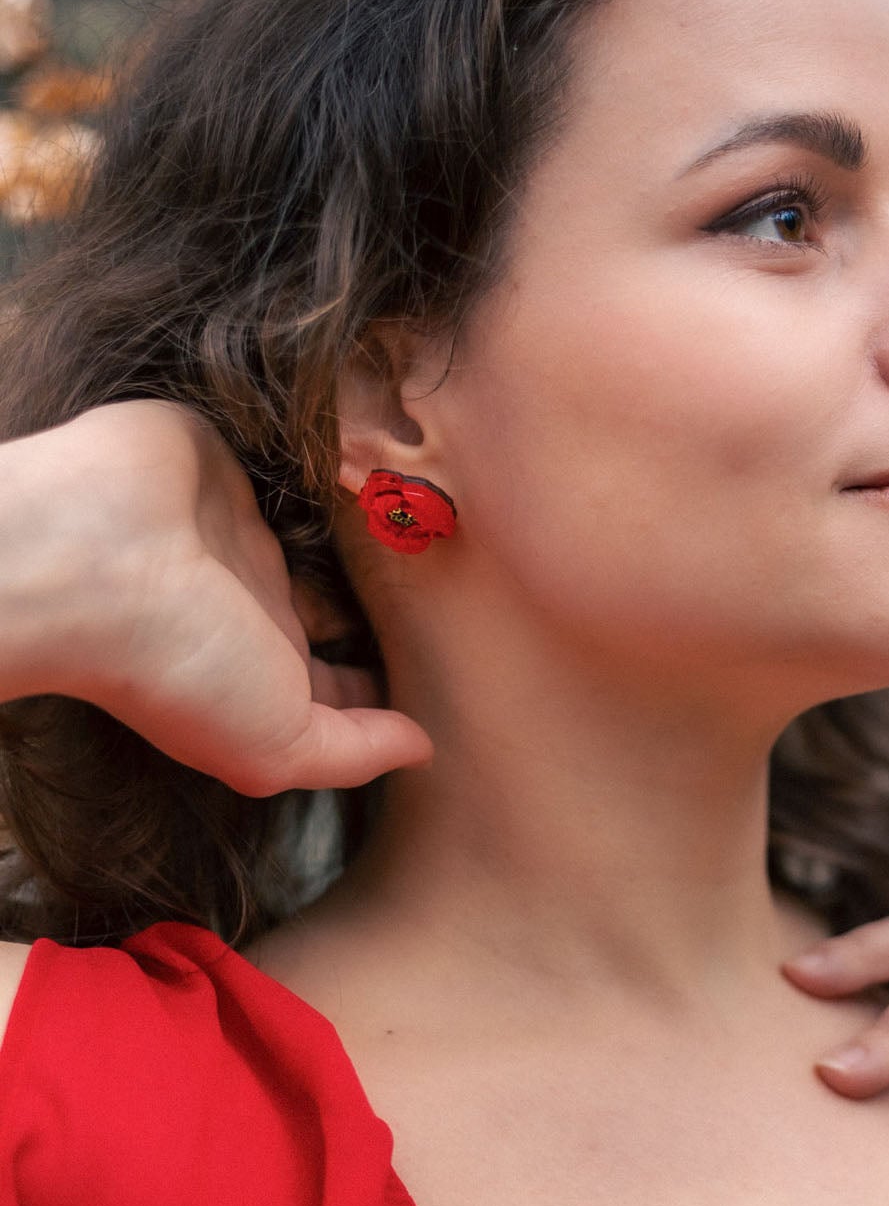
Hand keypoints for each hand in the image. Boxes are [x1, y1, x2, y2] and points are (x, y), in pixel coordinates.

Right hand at [1, 401, 431, 794]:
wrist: (99, 556)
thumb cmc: (179, 664)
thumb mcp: (275, 746)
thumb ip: (353, 750)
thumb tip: (423, 751)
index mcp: (267, 666)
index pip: (340, 679)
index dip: (390, 679)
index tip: (457, 669)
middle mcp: (254, 599)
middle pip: (340, 601)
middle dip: (397, 596)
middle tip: (473, 583)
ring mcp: (238, 527)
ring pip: (329, 527)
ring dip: (377, 520)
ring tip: (450, 509)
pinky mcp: (228, 459)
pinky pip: (299, 457)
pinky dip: (338, 455)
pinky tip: (395, 454)